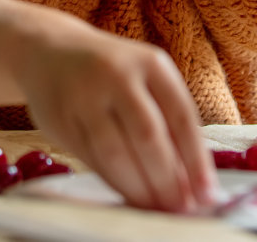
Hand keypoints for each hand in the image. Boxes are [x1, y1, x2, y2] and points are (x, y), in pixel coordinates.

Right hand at [13, 21, 216, 212]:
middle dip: (167, 179)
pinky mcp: (60, 117)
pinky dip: (112, 182)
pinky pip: (90, 158)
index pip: (181, 116)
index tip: (207, 193)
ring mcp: (84, 95)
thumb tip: (191, 178)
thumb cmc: (112, 72)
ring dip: (138, 187)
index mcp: (151, 63)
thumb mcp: (145, 79)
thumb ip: (167, 119)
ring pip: (115, 152)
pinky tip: (127, 195)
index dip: (196, 159)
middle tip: (179, 208)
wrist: (49, 49)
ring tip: (155, 208)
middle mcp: (117, 74)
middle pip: (148, 135)